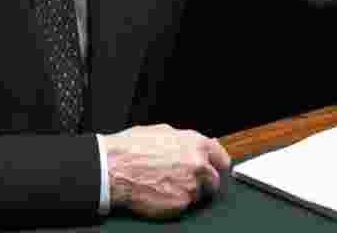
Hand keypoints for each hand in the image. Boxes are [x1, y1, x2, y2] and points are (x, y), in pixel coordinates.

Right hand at [104, 123, 230, 217]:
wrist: (115, 168)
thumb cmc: (132, 148)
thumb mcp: (162, 132)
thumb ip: (184, 141)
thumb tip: (191, 145)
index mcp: (196, 143)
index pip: (221, 157)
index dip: (218, 164)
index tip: (216, 168)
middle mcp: (198, 164)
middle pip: (213, 179)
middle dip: (203, 181)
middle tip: (183, 180)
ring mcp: (191, 185)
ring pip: (198, 194)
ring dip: (187, 191)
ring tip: (165, 184)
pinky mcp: (181, 204)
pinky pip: (183, 205)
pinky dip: (174, 201)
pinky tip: (159, 193)